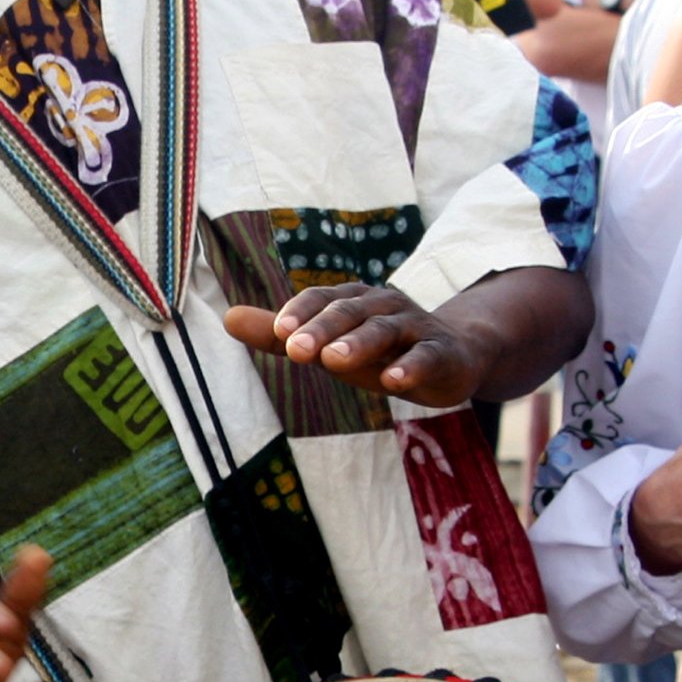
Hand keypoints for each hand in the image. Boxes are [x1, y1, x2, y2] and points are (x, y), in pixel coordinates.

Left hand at [223, 284, 492, 406]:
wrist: (453, 358)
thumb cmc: (379, 351)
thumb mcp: (329, 345)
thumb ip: (280, 336)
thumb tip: (227, 318)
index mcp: (353, 300)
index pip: (322, 299)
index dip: (300, 312)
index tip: (276, 332)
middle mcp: (383, 306)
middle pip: (350, 311)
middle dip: (321, 328)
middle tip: (294, 349)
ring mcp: (416, 327)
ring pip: (386, 330)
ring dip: (359, 343)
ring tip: (333, 361)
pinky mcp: (442, 353)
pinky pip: (426, 356)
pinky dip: (410, 366)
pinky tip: (392, 382)